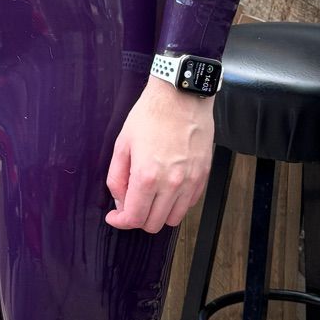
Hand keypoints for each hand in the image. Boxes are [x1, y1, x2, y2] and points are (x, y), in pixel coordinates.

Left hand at [104, 76, 214, 232]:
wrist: (181, 96)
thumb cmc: (151, 115)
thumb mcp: (122, 144)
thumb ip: (117, 178)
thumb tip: (120, 202)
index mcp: (147, 176)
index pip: (134, 218)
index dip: (120, 222)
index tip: (115, 217)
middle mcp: (171, 184)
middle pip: (154, 223)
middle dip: (138, 218)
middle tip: (131, 203)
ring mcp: (190, 181)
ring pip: (174, 219)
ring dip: (159, 214)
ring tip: (150, 197)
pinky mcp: (203, 175)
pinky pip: (189, 204)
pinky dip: (176, 203)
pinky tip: (167, 189)